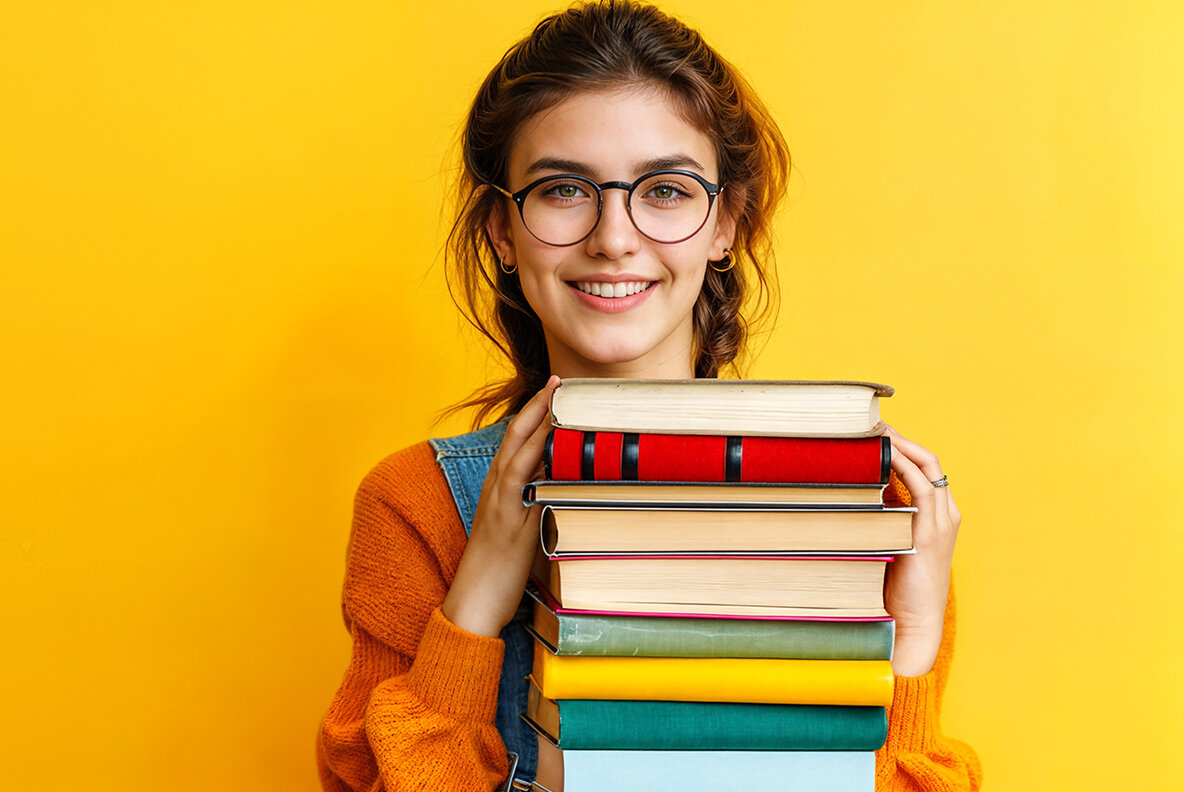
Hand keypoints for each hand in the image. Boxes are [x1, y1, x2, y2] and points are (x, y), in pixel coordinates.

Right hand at [441, 376, 560, 636]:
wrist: (472, 604)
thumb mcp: (522, 530)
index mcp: (500, 489)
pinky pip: (519, 481)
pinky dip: (533, 457)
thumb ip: (537, 504)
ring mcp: (500, 503)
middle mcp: (497, 489)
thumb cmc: (498, 571)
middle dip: (538, 406)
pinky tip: (551, 442)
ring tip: (558, 397)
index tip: (556, 391)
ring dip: (538, 421)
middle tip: (559, 380)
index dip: (536, 414)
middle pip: (517, 436)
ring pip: (518, 451)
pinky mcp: (507, 521)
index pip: (518, 441)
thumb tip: (565, 487)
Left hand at [882, 426, 960, 676]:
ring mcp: (941, 522)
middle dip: (903, 438)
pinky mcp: (930, 533)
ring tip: (877, 431)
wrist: (914, 622)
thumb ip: (888, 516)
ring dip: (902, 445)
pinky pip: (920, 487)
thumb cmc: (901, 586)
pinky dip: (904, 466)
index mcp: (939, 515)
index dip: (905, 446)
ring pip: (927, 467)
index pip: (925, 468)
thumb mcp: (895, 541)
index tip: (878, 432)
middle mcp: (946, 513)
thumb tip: (864, 490)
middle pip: (929, 461)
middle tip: (874, 423)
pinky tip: (884, 455)